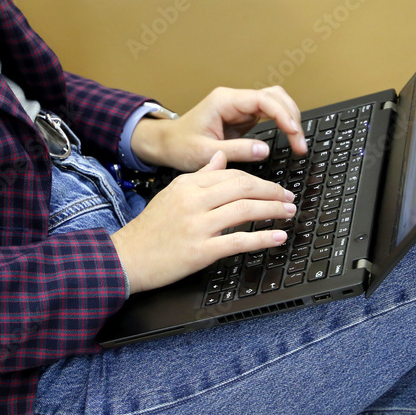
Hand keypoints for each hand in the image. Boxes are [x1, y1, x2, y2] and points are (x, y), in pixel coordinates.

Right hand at [110, 151, 296, 294]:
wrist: (126, 257)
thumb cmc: (150, 229)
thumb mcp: (172, 194)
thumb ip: (199, 176)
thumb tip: (220, 157)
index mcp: (188, 185)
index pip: (232, 174)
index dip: (259, 179)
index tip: (274, 187)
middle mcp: (194, 201)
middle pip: (243, 187)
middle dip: (272, 192)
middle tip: (288, 198)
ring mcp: (198, 226)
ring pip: (245, 210)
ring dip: (273, 211)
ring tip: (288, 213)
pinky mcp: (200, 251)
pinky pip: (238, 241)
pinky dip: (262, 239)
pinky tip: (277, 237)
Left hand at [130, 86, 306, 171]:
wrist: (167, 144)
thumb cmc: (180, 146)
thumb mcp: (205, 152)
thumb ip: (236, 150)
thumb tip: (264, 150)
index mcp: (224, 101)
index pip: (263, 100)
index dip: (283, 115)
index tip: (294, 133)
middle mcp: (234, 100)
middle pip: (275, 96)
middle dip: (292, 116)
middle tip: (300, 144)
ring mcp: (240, 107)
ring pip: (276, 102)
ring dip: (290, 118)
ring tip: (298, 143)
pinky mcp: (243, 117)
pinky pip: (270, 114)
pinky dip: (283, 124)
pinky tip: (289, 139)